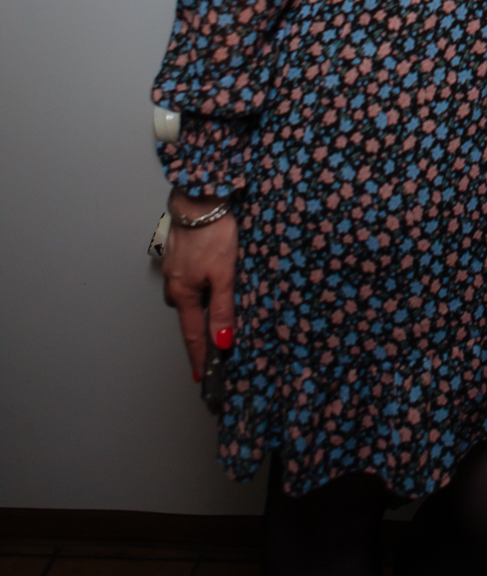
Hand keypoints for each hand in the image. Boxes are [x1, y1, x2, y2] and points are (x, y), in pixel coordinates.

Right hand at [161, 197, 237, 379]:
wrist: (198, 198)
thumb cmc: (213, 233)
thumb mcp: (224, 274)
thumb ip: (222, 308)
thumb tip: (222, 341)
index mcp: (184, 294)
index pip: (193, 335)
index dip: (198, 357)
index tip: (200, 377)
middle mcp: (174, 284)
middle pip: (188, 315)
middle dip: (199, 331)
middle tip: (213, 345)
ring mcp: (173, 268)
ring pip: (186, 295)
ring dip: (198, 305)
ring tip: (213, 311)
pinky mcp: (177, 253)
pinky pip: (186, 279)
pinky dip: (197, 286)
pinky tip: (207, 279)